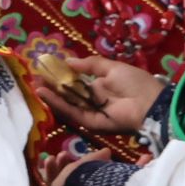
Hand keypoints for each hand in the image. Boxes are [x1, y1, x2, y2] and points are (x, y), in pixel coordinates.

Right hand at [33, 56, 163, 134]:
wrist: (150, 103)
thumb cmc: (135, 82)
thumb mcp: (112, 67)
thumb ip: (90, 65)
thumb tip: (68, 61)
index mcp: (100, 87)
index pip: (75, 84)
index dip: (60, 78)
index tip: (45, 70)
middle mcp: (94, 101)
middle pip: (68, 95)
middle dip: (51, 87)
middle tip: (34, 79)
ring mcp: (92, 113)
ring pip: (67, 105)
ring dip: (51, 96)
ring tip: (35, 85)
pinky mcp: (91, 124)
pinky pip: (72, 113)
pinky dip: (59, 104)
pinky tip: (45, 93)